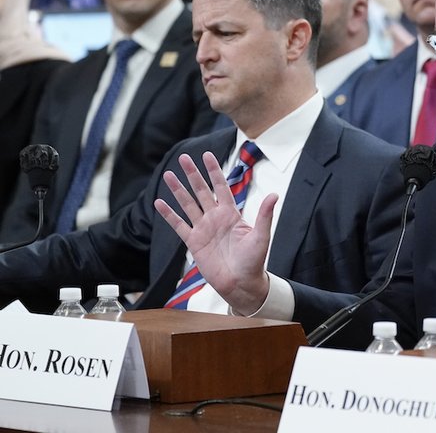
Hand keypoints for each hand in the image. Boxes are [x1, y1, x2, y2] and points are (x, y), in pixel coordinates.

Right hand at [154, 151, 277, 314]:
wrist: (241, 283)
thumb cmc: (254, 261)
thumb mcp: (261, 236)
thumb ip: (264, 215)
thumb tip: (274, 195)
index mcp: (231, 214)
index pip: (221, 187)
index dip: (214, 171)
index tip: (207, 155)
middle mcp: (215, 218)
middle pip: (201, 191)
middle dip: (192, 174)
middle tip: (183, 157)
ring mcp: (203, 229)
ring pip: (188, 204)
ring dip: (178, 190)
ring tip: (168, 175)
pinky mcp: (193, 242)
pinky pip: (179, 225)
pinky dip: (169, 214)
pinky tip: (159, 203)